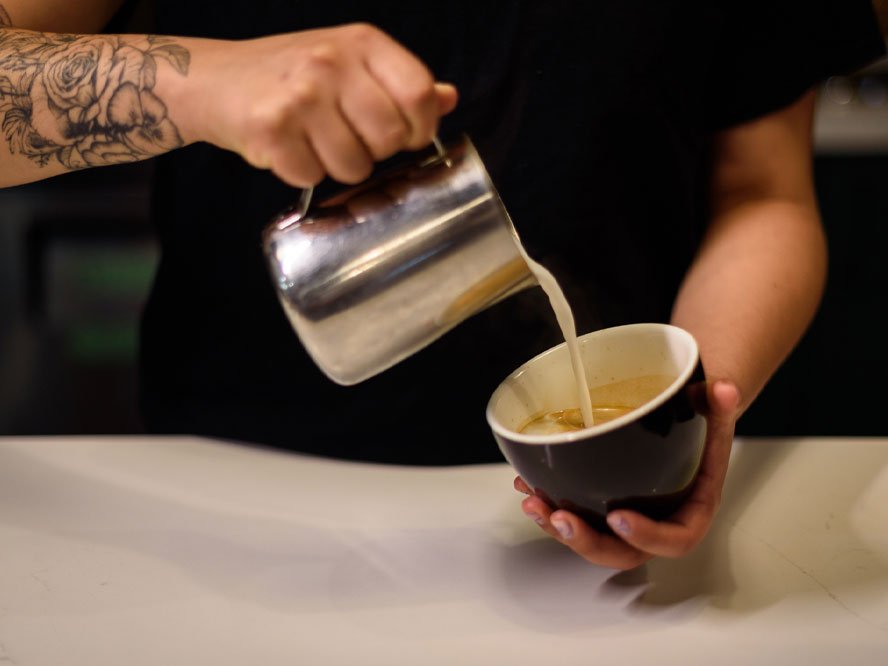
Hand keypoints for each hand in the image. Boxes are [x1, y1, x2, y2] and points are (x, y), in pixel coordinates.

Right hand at [176, 24, 458, 186]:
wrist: (214, 79)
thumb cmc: (289, 75)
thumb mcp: (349, 63)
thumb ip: (399, 84)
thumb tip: (448, 99)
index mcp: (362, 43)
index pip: (420, 96)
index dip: (418, 128)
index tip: (401, 136)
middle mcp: (333, 63)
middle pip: (389, 138)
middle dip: (374, 152)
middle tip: (346, 138)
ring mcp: (301, 94)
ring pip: (354, 166)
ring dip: (335, 167)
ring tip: (313, 142)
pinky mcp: (272, 127)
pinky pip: (311, 177)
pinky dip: (301, 174)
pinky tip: (288, 149)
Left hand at [515, 379, 740, 569]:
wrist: (684, 420)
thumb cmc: (699, 424)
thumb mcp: (712, 412)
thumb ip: (717, 404)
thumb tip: (724, 389)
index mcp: (690, 508)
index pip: (675, 538)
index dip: (648, 537)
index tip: (618, 519)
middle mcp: (656, 521)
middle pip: (623, 552)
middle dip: (587, 542)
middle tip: (560, 518)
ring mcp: (626, 518)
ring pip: (592, 539)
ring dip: (558, 527)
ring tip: (533, 502)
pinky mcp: (600, 507)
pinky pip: (575, 516)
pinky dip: (548, 505)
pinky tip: (526, 485)